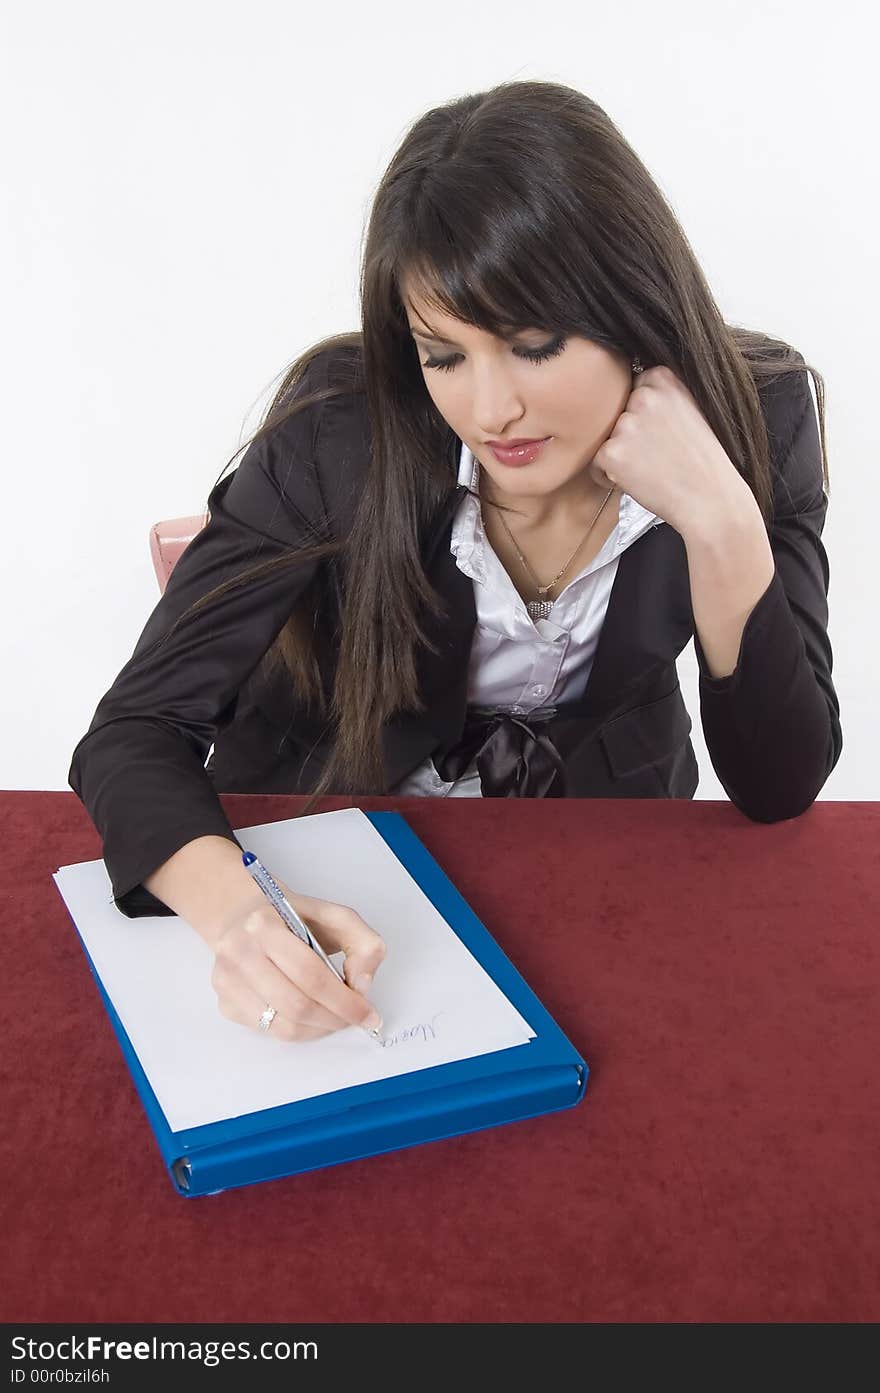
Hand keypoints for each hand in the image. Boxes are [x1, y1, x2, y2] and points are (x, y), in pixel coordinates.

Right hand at [209, 880, 385, 1041]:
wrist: (245, 917)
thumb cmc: (292, 918)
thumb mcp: (335, 916)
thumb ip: (363, 943)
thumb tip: (362, 985)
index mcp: (264, 925)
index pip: (310, 973)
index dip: (344, 1000)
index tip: (368, 1013)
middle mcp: (238, 953)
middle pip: (296, 1004)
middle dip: (334, 1019)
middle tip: (354, 1019)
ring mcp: (227, 981)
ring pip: (283, 1026)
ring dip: (318, 1029)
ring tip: (335, 1018)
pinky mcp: (225, 1004)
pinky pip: (269, 1031)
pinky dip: (298, 1030)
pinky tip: (310, 1015)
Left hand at [588, 365, 749, 535]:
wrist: (711, 498)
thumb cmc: (703, 461)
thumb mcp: (692, 409)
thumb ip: (662, 395)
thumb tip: (631, 392)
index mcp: (664, 377)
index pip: (632, 388)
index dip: (641, 415)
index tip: (657, 433)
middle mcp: (644, 395)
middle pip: (615, 412)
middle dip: (627, 434)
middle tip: (653, 455)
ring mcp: (626, 423)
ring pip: (606, 437)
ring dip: (619, 454)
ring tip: (648, 469)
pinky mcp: (612, 452)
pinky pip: (596, 462)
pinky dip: (608, 476)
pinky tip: (636, 482)